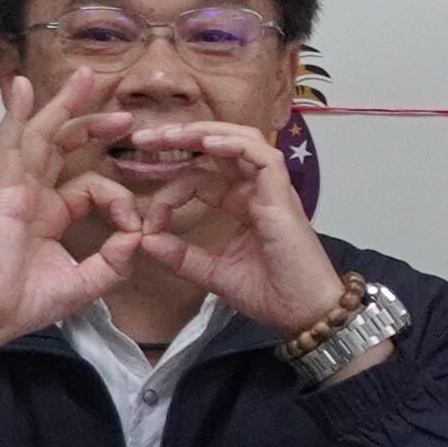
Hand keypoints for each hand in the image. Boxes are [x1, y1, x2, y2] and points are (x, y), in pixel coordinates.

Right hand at [0, 66, 142, 362]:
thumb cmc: (21, 304)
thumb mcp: (85, 283)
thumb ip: (114, 261)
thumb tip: (138, 237)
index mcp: (50, 213)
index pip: (92, 186)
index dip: (120, 198)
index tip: (136, 223)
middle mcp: (33, 195)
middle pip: (63, 146)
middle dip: (92, 123)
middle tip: (124, 112)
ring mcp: (16, 189)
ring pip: (41, 136)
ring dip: (63, 106)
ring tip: (86, 78)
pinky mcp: (3, 191)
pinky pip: (11, 146)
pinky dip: (17, 116)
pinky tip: (22, 90)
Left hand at [108, 120, 372, 364]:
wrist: (304, 314)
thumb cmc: (271, 294)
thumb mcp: (212, 272)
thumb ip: (180, 255)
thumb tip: (144, 239)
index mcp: (244, 205)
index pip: (201, 179)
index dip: (169, 192)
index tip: (144, 220)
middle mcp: (259, 191)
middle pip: (221, 146)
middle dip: (181, 137)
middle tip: (143, 138)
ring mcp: (273, 190)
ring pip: (242, 140)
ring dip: (205, 132)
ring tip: (171, 134)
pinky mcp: (283, 196)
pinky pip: (262, 156)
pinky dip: (235, 144)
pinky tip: (207, 143)